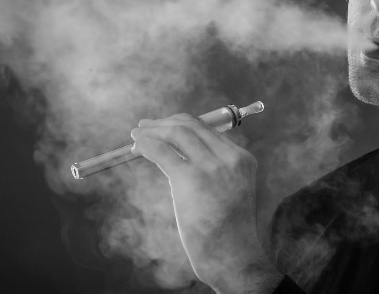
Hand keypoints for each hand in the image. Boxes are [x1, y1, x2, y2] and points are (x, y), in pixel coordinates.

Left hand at [131, 113, 281, 292]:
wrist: (232, 255)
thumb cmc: (226, 230)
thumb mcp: (229, 191)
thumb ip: (214, 169)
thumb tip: (176, 152)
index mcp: (242, 159)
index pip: (208, 129)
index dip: (181, 124)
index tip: (164, 127)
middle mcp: (230, 158)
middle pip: (192, 126)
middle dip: (165, 123)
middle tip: (145, 126)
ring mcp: (212, 167)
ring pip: (178, 133)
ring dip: (153, 131)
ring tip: (136, 135)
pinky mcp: (191, 179)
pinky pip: (163, 152)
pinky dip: (147, 144)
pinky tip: (137, 146)